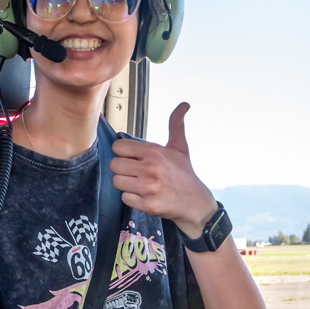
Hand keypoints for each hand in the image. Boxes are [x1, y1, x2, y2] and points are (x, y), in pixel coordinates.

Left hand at [110, 103, 218, 239]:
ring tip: (140, 183)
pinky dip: (132, 198)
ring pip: (117, 181)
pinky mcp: (147, 205)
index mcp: (154, 152)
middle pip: (114, 165)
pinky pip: (124, 197)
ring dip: (126, 184)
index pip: (118, 147)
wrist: (195, 202)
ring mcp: (148, 188)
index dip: (123, 153)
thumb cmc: (184, 173)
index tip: (134, 158)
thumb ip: (176, 125)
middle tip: (136, 172)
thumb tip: (184, 104)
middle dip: (123, 169)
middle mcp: (150, 168)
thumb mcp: (180, 147)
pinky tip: (144, 195)